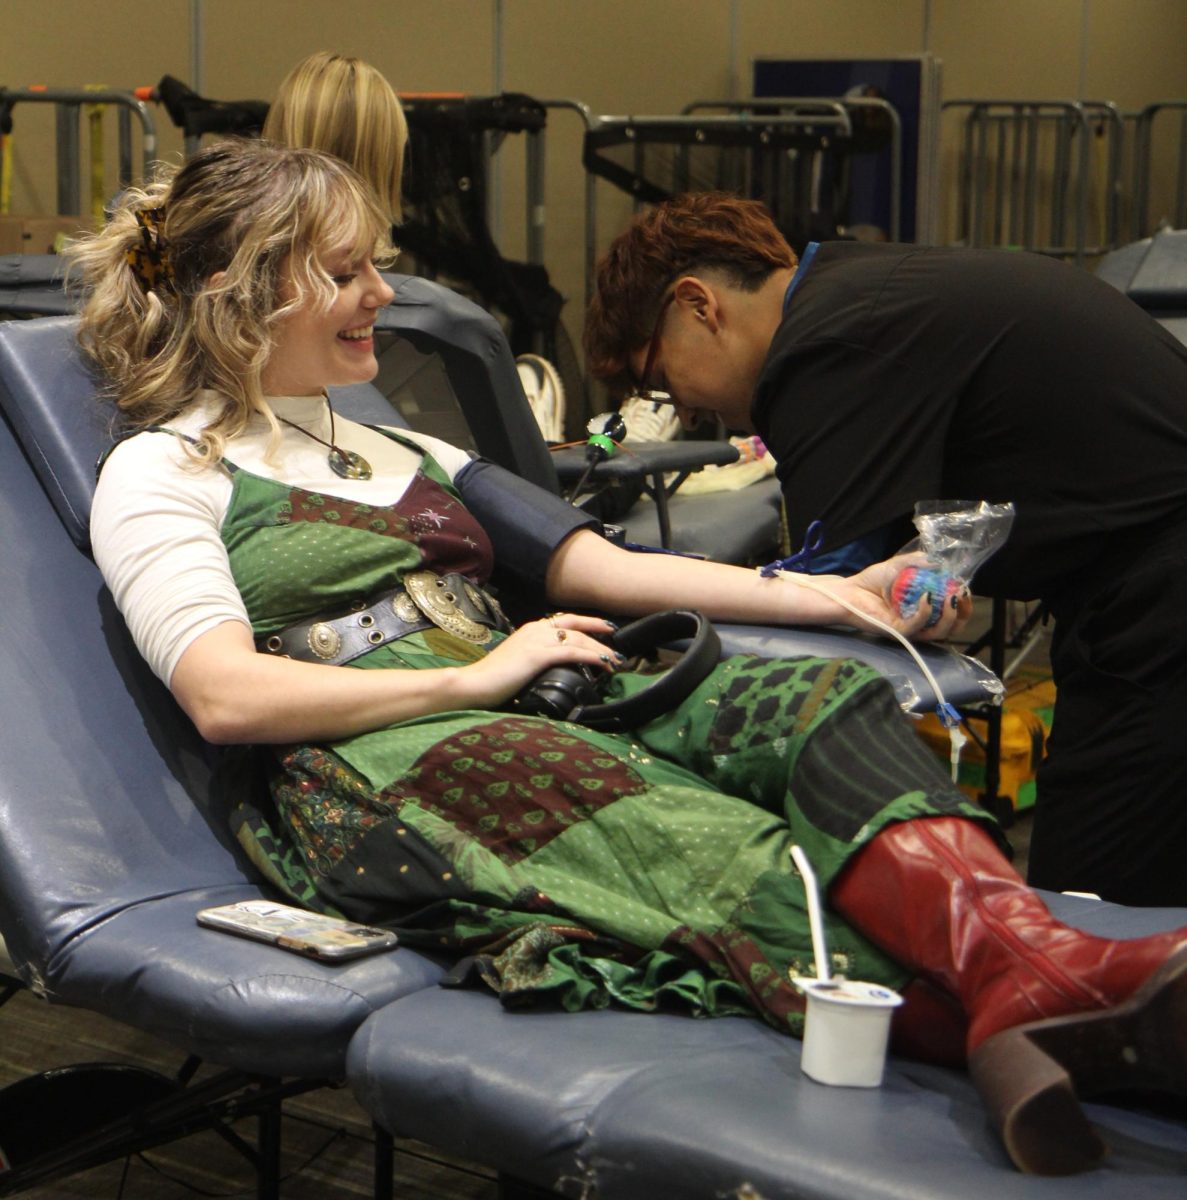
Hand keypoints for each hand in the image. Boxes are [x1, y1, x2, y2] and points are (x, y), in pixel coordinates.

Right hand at [461, 613, 619, 707]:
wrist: (474, 684)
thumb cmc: (493, 680)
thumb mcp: (518, 663)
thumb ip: (535, 660)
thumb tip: (554, 670)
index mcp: (531, 630)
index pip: (564, 621)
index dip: (587, 623)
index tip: (604, 628)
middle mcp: (535, 629)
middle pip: (576, 626)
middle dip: (599, 632)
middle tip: (617, 641)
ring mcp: (537, 640)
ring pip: (578, 640)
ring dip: (600, 649)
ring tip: (615, 660)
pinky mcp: (538, 655)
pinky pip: (572, 653)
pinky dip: (591, 657)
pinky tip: (603, 663)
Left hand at [843, 554, 972, 640]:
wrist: (849, 590)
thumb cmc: (872, 581)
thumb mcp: (899, 566)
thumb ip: (918, 561)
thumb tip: (938, 561)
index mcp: (923, 610)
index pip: (951, 615)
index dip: (963, 606)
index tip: (965, 590)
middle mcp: (919, 623)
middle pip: (950, 629)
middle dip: (961, 614)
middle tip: (961, 597)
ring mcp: (908, 629)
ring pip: (938, 633)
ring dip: (949, 616)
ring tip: (950, 598)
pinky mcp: (896, 631)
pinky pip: (916, 627)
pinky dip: (925, 613)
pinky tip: (927, 597)